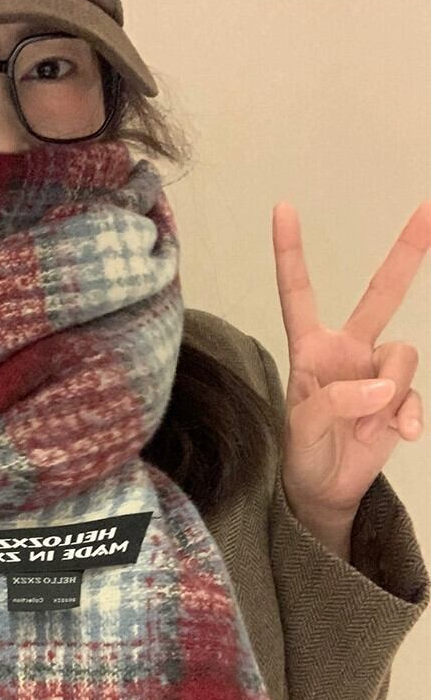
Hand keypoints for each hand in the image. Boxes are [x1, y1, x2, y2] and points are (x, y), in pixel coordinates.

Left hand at [271, 200, 428, 522]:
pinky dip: (410, 416)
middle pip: (379, 296)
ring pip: (404, 356)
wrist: (326, 491)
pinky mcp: (399, 399)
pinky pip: (415, 395)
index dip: (291, 253)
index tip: (283, 208)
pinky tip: (403, 436)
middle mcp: (348, 351)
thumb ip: (334, 403)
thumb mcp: (302, 430)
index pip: (298, 294)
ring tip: (369, 428)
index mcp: (311, 350)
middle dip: (405, 255)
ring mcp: (377, 373)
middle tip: (426, 211)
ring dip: (391, 393)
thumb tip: (380, 388)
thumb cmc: (302, 455)